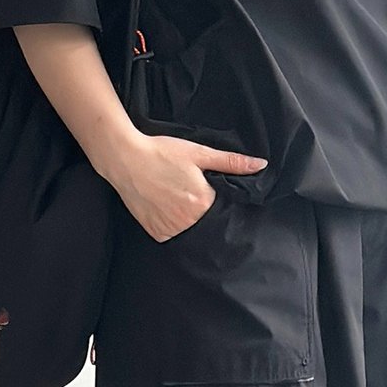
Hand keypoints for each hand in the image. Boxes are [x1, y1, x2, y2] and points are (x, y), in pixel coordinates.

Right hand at [108, 134, 268, 243]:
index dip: (220, 200)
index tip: (211, 190)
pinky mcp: (156, 232)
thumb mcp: (199, 153)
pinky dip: (173, 224)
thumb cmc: (162, 152)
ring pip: (190, 229)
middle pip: (207, 220)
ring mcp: (170, 229)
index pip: (224, 209)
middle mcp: (188, 221)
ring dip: (189, 219)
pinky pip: (172, 234)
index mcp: (203, 202)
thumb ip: (231, 162)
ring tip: (176, 197)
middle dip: (204, 209)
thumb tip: (261, 165)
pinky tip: (166, 206)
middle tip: (189, 191)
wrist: (125, 158)